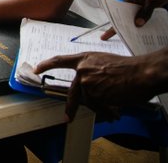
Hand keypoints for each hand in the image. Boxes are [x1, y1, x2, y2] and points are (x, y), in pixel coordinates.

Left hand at [34, 52, 155, 121]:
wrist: (140, 73)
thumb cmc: (128, 67)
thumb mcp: (104, 62)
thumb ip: (91, 71)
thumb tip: (87, 85)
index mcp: (84, 59)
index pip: (59, 60)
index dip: (46, 65)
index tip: (36, 70)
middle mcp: (82, 71)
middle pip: (73, 93)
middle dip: (71, 107)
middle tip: (68, 117)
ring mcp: (87, 83)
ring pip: (89, 101)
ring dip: (100, 107)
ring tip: (114, 106)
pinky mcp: (94, 94)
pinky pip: (97, 107)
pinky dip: (106, 111)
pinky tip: (115, 110)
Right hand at [102, 0, 167, 39]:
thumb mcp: (153, 0)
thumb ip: (146, 11)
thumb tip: (138, 24)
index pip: (120, 12)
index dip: (115, 22)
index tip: (111, 31)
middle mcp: (131, 3)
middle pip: (124, 17)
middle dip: (120, 27)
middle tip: (106, 37)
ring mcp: (138, 7)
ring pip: (133, 19)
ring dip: (132, 28)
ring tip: (128, 39)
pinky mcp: (144, 9)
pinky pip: (141, 18)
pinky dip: (141, 25)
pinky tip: (142, 33)